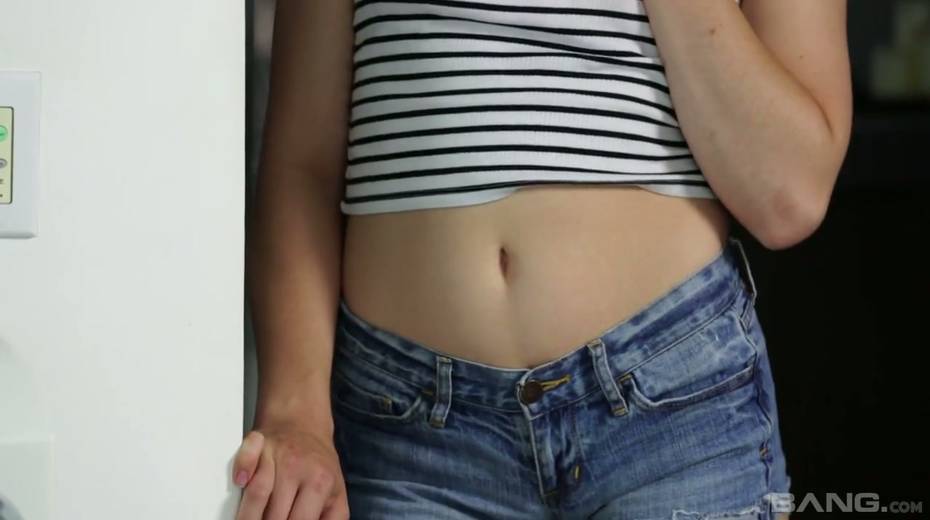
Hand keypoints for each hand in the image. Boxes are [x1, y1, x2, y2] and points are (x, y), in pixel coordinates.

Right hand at [232, 424, 348, 519]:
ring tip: (246, 518)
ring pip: (257, 491)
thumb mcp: (336, 494)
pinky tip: (240, 482)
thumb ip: (333, 519)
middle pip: (274, 513)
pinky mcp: (258, 441)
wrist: (305, 424)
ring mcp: (277, 453)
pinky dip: (242, 467)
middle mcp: (297, 468)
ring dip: (248, 514)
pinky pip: (246, 455)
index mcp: (320, 484)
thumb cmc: (318, 466)